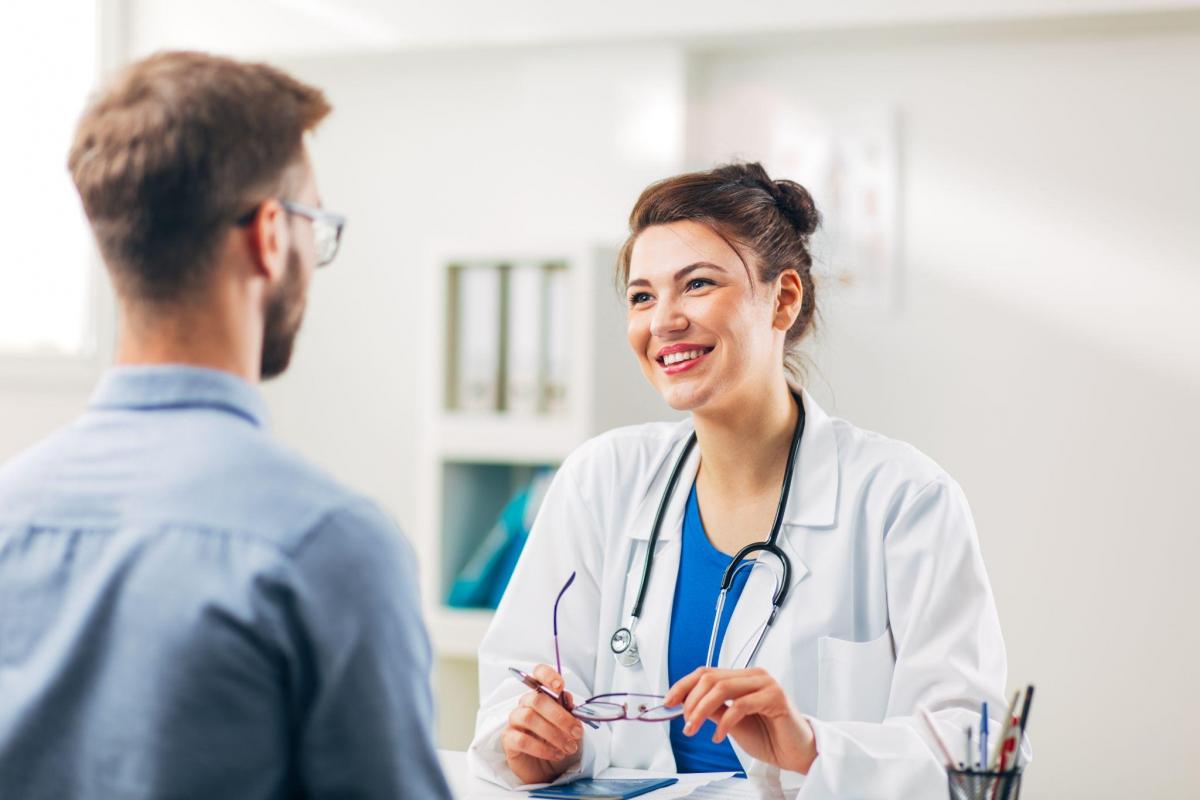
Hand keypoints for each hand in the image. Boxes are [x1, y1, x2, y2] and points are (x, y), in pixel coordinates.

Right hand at [501, 664, 584, 783]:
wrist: (547, 769)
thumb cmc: (557, 742)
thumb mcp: (569, 726)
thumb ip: (568, 710)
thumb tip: (567, 696)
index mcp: (541, 695)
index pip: (538, 675)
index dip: (547, 676)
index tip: (560, 687)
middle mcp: (525, 704)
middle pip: (537, 700)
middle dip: (560, 716)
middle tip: (576, 732)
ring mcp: (515, 721)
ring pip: (529, 718)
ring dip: (553, 734)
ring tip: (568, 747)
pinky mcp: (509, 740)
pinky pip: (522, 740)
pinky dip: (542, 748)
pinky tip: (555, 754)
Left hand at [664, 666, 816, 773]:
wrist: (796, 753)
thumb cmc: (769, 737)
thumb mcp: (730, 722)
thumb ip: (713, 709)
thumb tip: (685, 704)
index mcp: (742, 677)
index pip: (706, 673)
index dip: (683, 685)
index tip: (668, 702)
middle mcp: (754, 675)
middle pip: (710, 678)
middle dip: (690, 701)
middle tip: (683, 722)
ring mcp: (766, 683)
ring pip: (722, 688)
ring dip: (701, 710)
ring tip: (693, 729)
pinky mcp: (775, 697)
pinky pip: (740, 705)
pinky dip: (724, 722)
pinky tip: (718, 736)